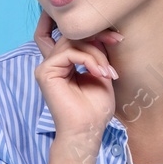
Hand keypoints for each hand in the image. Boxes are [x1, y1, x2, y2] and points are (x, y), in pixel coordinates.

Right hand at [32, 10, 123, 144]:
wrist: (87, 131)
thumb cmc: (95, 109)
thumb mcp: (101, 73)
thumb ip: (97, 53)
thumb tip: (101, 33)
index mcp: (65, 63)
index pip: (75, 36)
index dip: (95, 32)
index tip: (117, 38)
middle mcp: (53, 63)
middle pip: (73, 35)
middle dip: (98, 35)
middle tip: (117, 41)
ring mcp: (47, 67)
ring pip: (72, 42)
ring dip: (96, 53)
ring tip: (108, 72)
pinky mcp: (45, 72)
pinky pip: (68, 53)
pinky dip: (88, 60)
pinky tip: (100, 73)